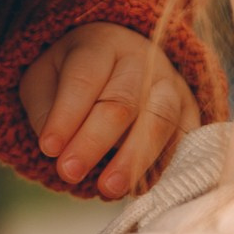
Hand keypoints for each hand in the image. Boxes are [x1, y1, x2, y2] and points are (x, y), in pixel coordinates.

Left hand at [18, 22, 198, 199]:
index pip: (84, 78)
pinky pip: (183, 140)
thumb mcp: (43, 80)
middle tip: (69, 172)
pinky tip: (138, 189)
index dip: (66, 115)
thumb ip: (45, 110)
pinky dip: (163, 166)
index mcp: (100, 44)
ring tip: (108, 188)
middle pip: (122, 102)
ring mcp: (171, 84)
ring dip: (133, 159)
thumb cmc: (73, 78)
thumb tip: (57, 146)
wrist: (117, 64)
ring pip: (159, 121)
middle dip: (94, 141)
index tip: (49, 148)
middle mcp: (142, 59)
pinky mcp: (190, 111)